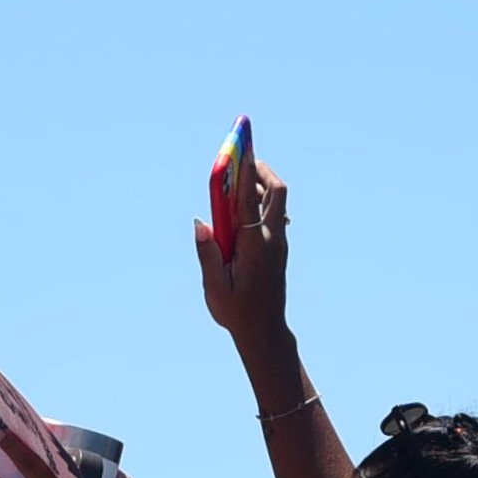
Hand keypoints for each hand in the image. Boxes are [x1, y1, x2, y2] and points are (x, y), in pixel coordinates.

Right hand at [195, 152, 291, 362]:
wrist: (265, 331)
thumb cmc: (237, 311)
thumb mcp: (214, 286)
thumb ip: (207, 252)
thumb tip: (200, 222)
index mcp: (254, 245)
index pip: (248, 199)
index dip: (242, 170)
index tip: (238, 147)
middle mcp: (271, 239)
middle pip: (276, 191)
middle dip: (260, 168)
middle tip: (243, 155)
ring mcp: (278, 242)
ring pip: (277, 200)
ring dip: (261, 182)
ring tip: (240, 176)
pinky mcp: (278, 247)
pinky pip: (273, 213)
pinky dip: (262, 199)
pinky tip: (245, 203)